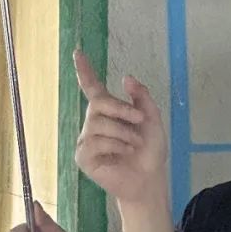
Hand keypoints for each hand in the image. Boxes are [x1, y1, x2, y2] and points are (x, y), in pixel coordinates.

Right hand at [73, 51, 166, 204]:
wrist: (149, 179)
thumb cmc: (149, 151)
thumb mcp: (152, 120)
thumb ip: (141, 97)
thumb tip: (126, 78)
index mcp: (109, 112)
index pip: (92, 87)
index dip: (85, 70)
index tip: (77, 52)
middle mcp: (94, 123)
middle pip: (98, 103)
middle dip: (121, 109)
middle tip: (139, 119)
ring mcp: (87, 140)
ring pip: (98, 124)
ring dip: (123, 133)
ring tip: (134, 144)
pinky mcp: (84, 157)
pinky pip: (95, 143)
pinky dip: (115, 146)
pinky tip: (124, 153)